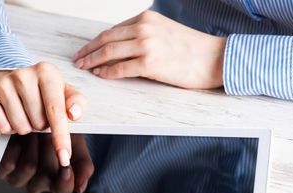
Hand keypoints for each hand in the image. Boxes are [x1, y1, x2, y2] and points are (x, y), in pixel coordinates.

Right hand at [0, 62, 87, 166]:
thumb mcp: (67, 93)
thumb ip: (78, 103)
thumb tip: (73, 113)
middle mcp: (23, 75)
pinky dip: (9, 128)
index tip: (64, 157)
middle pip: (38, 122)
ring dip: (26, 127)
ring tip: (27, 114)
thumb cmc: (46, 91)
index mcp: (46, 72)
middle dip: (42, 125)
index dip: (61, 137)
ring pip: (20, 127)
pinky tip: (12, 115)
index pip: (55, 111)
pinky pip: (2, 127)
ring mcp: (3, 84)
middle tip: (39, 114)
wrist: (18, 80)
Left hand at [0, 133, 93, 192]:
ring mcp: (19, 177)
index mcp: (58, 180)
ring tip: (36, 129)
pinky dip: (15, 146)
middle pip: (45, 178)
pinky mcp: (2, 170)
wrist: (31, 109)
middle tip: (50, 132)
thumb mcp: (77, 145)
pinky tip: (19, 135)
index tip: (66, 163)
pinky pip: (9, 163)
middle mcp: (38, 182)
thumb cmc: (57, 127)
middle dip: (49, 151)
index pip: (63, 189)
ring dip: (33, 145)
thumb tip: (80, 188)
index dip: (65, 180)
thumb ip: (84, 161)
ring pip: (28, 168)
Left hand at [73, 10, 226, 88]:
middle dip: (88, 50)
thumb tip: (124, 47)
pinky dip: (106, 72)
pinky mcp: (150, 64)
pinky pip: (119, 68)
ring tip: (83, 68)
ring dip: (92, 61)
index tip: (86, 48)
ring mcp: (146, 45)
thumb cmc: (193, 49)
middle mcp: (143, 27)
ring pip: (109, 52)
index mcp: (146, 18)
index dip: (97, 41)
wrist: (215, 58)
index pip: (113, 30)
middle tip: (77, 59)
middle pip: (106, 39)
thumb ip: (145, 34)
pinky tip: (99, 75)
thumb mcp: (165, 31)